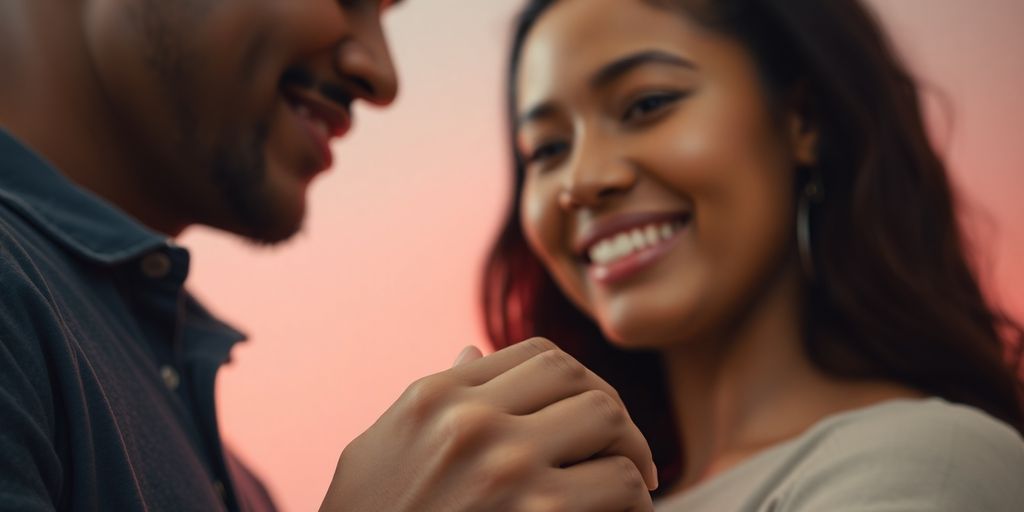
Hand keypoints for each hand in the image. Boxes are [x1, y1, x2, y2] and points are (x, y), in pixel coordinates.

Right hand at [320, 338, 656, 511]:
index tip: (590, 415)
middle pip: (578, 379)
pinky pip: (619, 484)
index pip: (536, 355)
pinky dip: (635, 501)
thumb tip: (473, 350)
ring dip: (630, 455)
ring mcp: (504, 466)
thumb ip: (434, 402)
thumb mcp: (383, 451)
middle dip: (613, 414)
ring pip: (607, 420)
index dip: (578, 382)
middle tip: (625, 451)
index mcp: (435, 398)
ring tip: (633, 484)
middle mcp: (469, 420)